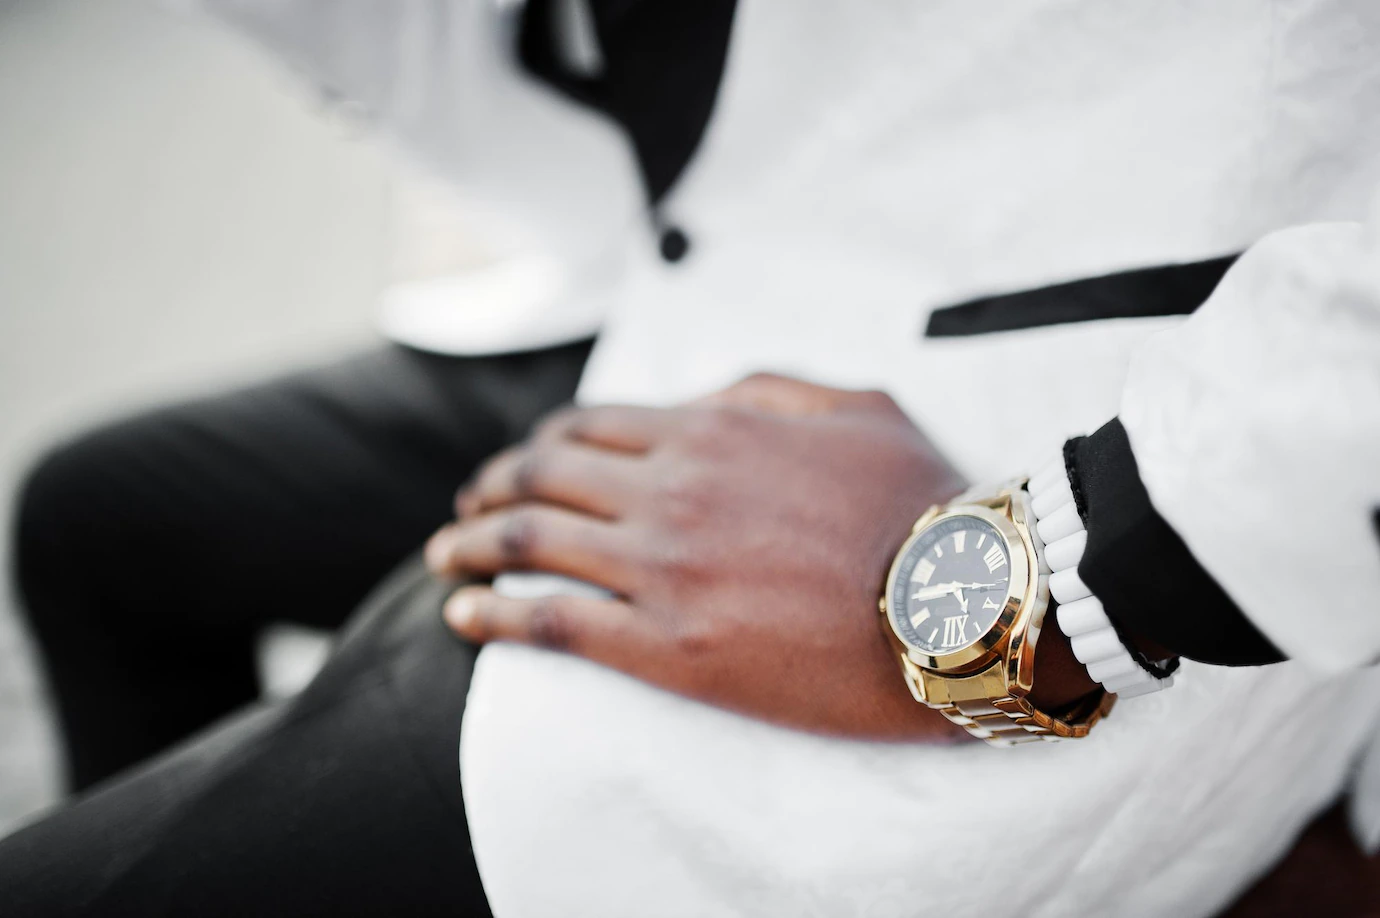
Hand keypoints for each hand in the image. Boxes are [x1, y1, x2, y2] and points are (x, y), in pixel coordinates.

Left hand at [426, 373, 1094, 739]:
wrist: (961, 604)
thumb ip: (768, 389)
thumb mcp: (856, 408)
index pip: (587, 428)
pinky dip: (493, 615)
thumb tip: (704, 396)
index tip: (514, 467)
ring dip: (470, 544)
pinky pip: (552, 623)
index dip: (535, 445)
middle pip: (541, 477)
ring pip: (529, 542)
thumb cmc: (923, 505)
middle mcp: (672, 490)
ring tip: (442, 557)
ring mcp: (664, 567)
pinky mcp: (669, 646)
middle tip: (466, 507)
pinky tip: (462, 616)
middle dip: (489, 487)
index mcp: (711, 430)